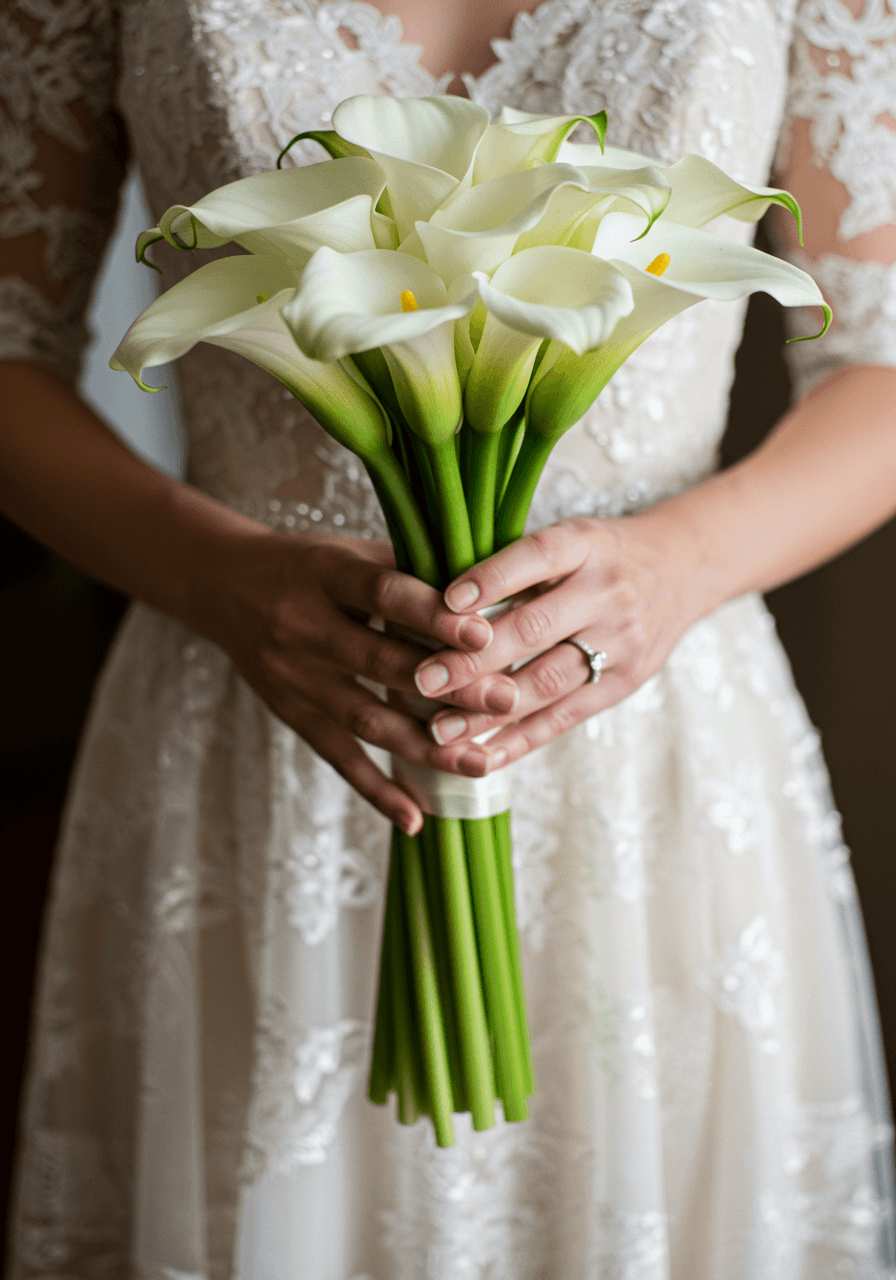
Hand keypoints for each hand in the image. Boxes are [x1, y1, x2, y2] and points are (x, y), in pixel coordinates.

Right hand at [207, 531, 518, 833]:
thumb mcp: (349, 552)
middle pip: (381, 663)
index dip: (432, 615)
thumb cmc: (309, 567)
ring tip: (480, 764)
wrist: (224, 587)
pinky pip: (338, 759)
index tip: (483, 632)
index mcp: (324, 574)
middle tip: (505, 700)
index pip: (383, 593)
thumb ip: (410, 570)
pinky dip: (377, 791)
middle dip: (448, 686)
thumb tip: (488, 592)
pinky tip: (415, 818)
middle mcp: (303, 626)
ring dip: (425, 747)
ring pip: (366, 720)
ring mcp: (294, 677)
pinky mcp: (292, 714)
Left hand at [413, 513, 704, 763]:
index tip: (446, 602)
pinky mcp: (623, 684)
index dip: (491, 579)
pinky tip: (480, 755)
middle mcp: (606, 592)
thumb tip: (435, 599)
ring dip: (488, 709)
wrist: (683, 571)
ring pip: (546, 682)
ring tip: (438, 729)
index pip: (536, 558)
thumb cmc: (602, 554)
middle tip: (422, 679)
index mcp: (585, 545)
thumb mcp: (570, 537)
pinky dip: (519, 740)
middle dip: (473, 658)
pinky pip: (564, 717)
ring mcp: (619, 642)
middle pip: (534, 629)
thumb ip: (516, 564)